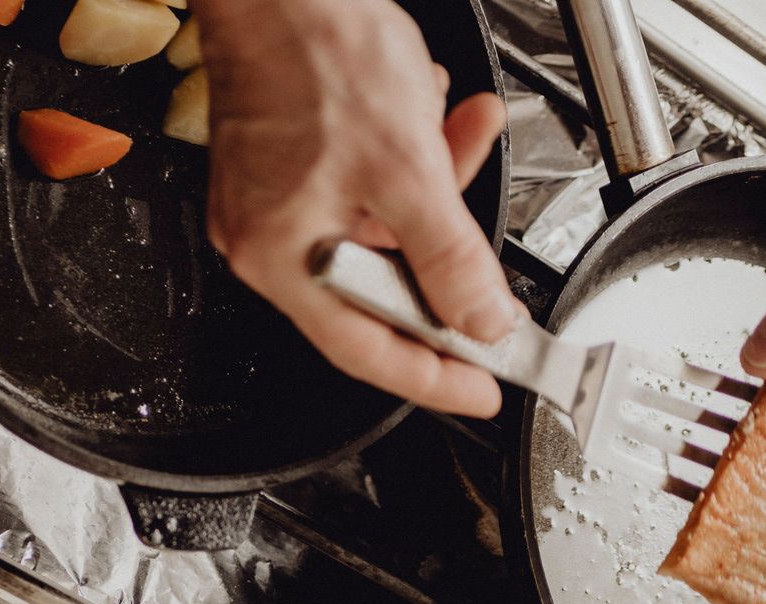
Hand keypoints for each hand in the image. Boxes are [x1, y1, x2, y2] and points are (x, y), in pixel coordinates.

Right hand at [196, 0, 517, 416]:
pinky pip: (367, 183)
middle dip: (446, 251)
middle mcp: (271, 237)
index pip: (367, 350)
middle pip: (381, 286)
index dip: (432, 377)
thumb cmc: (312, 52)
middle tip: (495, 253)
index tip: (480, 388)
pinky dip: (411, 154)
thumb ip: (449, 258)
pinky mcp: (293, 158)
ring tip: (464, 132)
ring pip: (384, 225)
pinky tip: (430, 111)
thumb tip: (481, 321)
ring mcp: (280, 198)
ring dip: (438, 184)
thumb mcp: (406, 169)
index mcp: (283, 257)